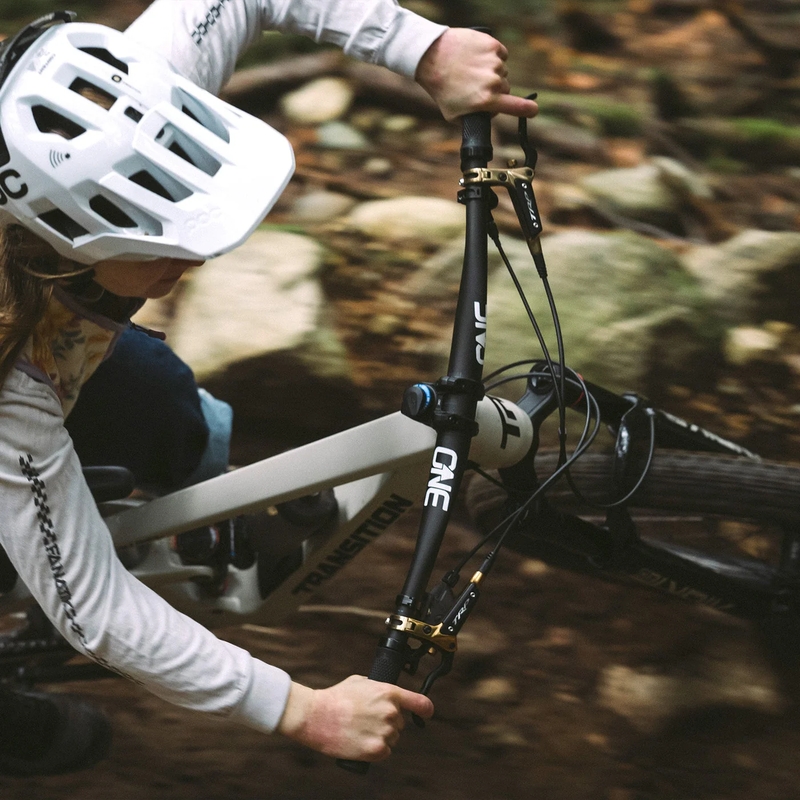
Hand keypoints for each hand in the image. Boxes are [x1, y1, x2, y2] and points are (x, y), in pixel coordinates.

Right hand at [277, 676, 433, 760]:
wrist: (315, 716)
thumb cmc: (335, 698)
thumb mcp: (360, 682)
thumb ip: (379, 688)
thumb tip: (386, 695)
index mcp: (388, 693)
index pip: (420, 703)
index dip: (426, 709)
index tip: (426, 713)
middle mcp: (391, 712)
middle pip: (400, 722)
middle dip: (387, 722)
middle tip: (367, 720)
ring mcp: (384, 732)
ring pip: (392, 738)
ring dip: (381, 736)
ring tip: (360, 730)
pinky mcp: (376, 750)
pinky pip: (385, 752)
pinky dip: (375, 750)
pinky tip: (360, 741)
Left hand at [415, 28, 538, 121]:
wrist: (431, 57)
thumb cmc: (441, 89)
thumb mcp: (454, 114)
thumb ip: (472, 119)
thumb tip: (485, 120)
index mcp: (486, 100)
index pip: (516, 107)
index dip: (527, 110)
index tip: (534, 111)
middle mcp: (493, 82)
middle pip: (505, 89)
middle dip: (495, 91)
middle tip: (476, 87)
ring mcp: (494, 62)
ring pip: (502, 71)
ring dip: (492, 73)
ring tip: (472, 71)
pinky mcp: (492, 45)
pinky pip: (500, 54)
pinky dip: (493, 57)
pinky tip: (478, 59)